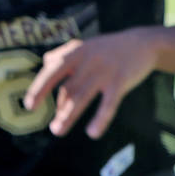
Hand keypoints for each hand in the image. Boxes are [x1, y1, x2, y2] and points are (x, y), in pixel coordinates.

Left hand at [23, 29, 158, 138]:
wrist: (144, 43)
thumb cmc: (110, 48)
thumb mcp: (86, 45)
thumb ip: (64, 52)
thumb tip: (45, 64)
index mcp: (77, 51)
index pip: (53, 70)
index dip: (39, 88)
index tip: (29, 105)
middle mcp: (88, 59)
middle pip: (68, 88)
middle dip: (58, 109)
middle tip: (51, 127)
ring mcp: (105, 70)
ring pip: (83, 97)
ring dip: (69, 116)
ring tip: (59, 130)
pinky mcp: (121, 81)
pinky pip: (108, 104)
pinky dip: (100, 119)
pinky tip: (93, 133)